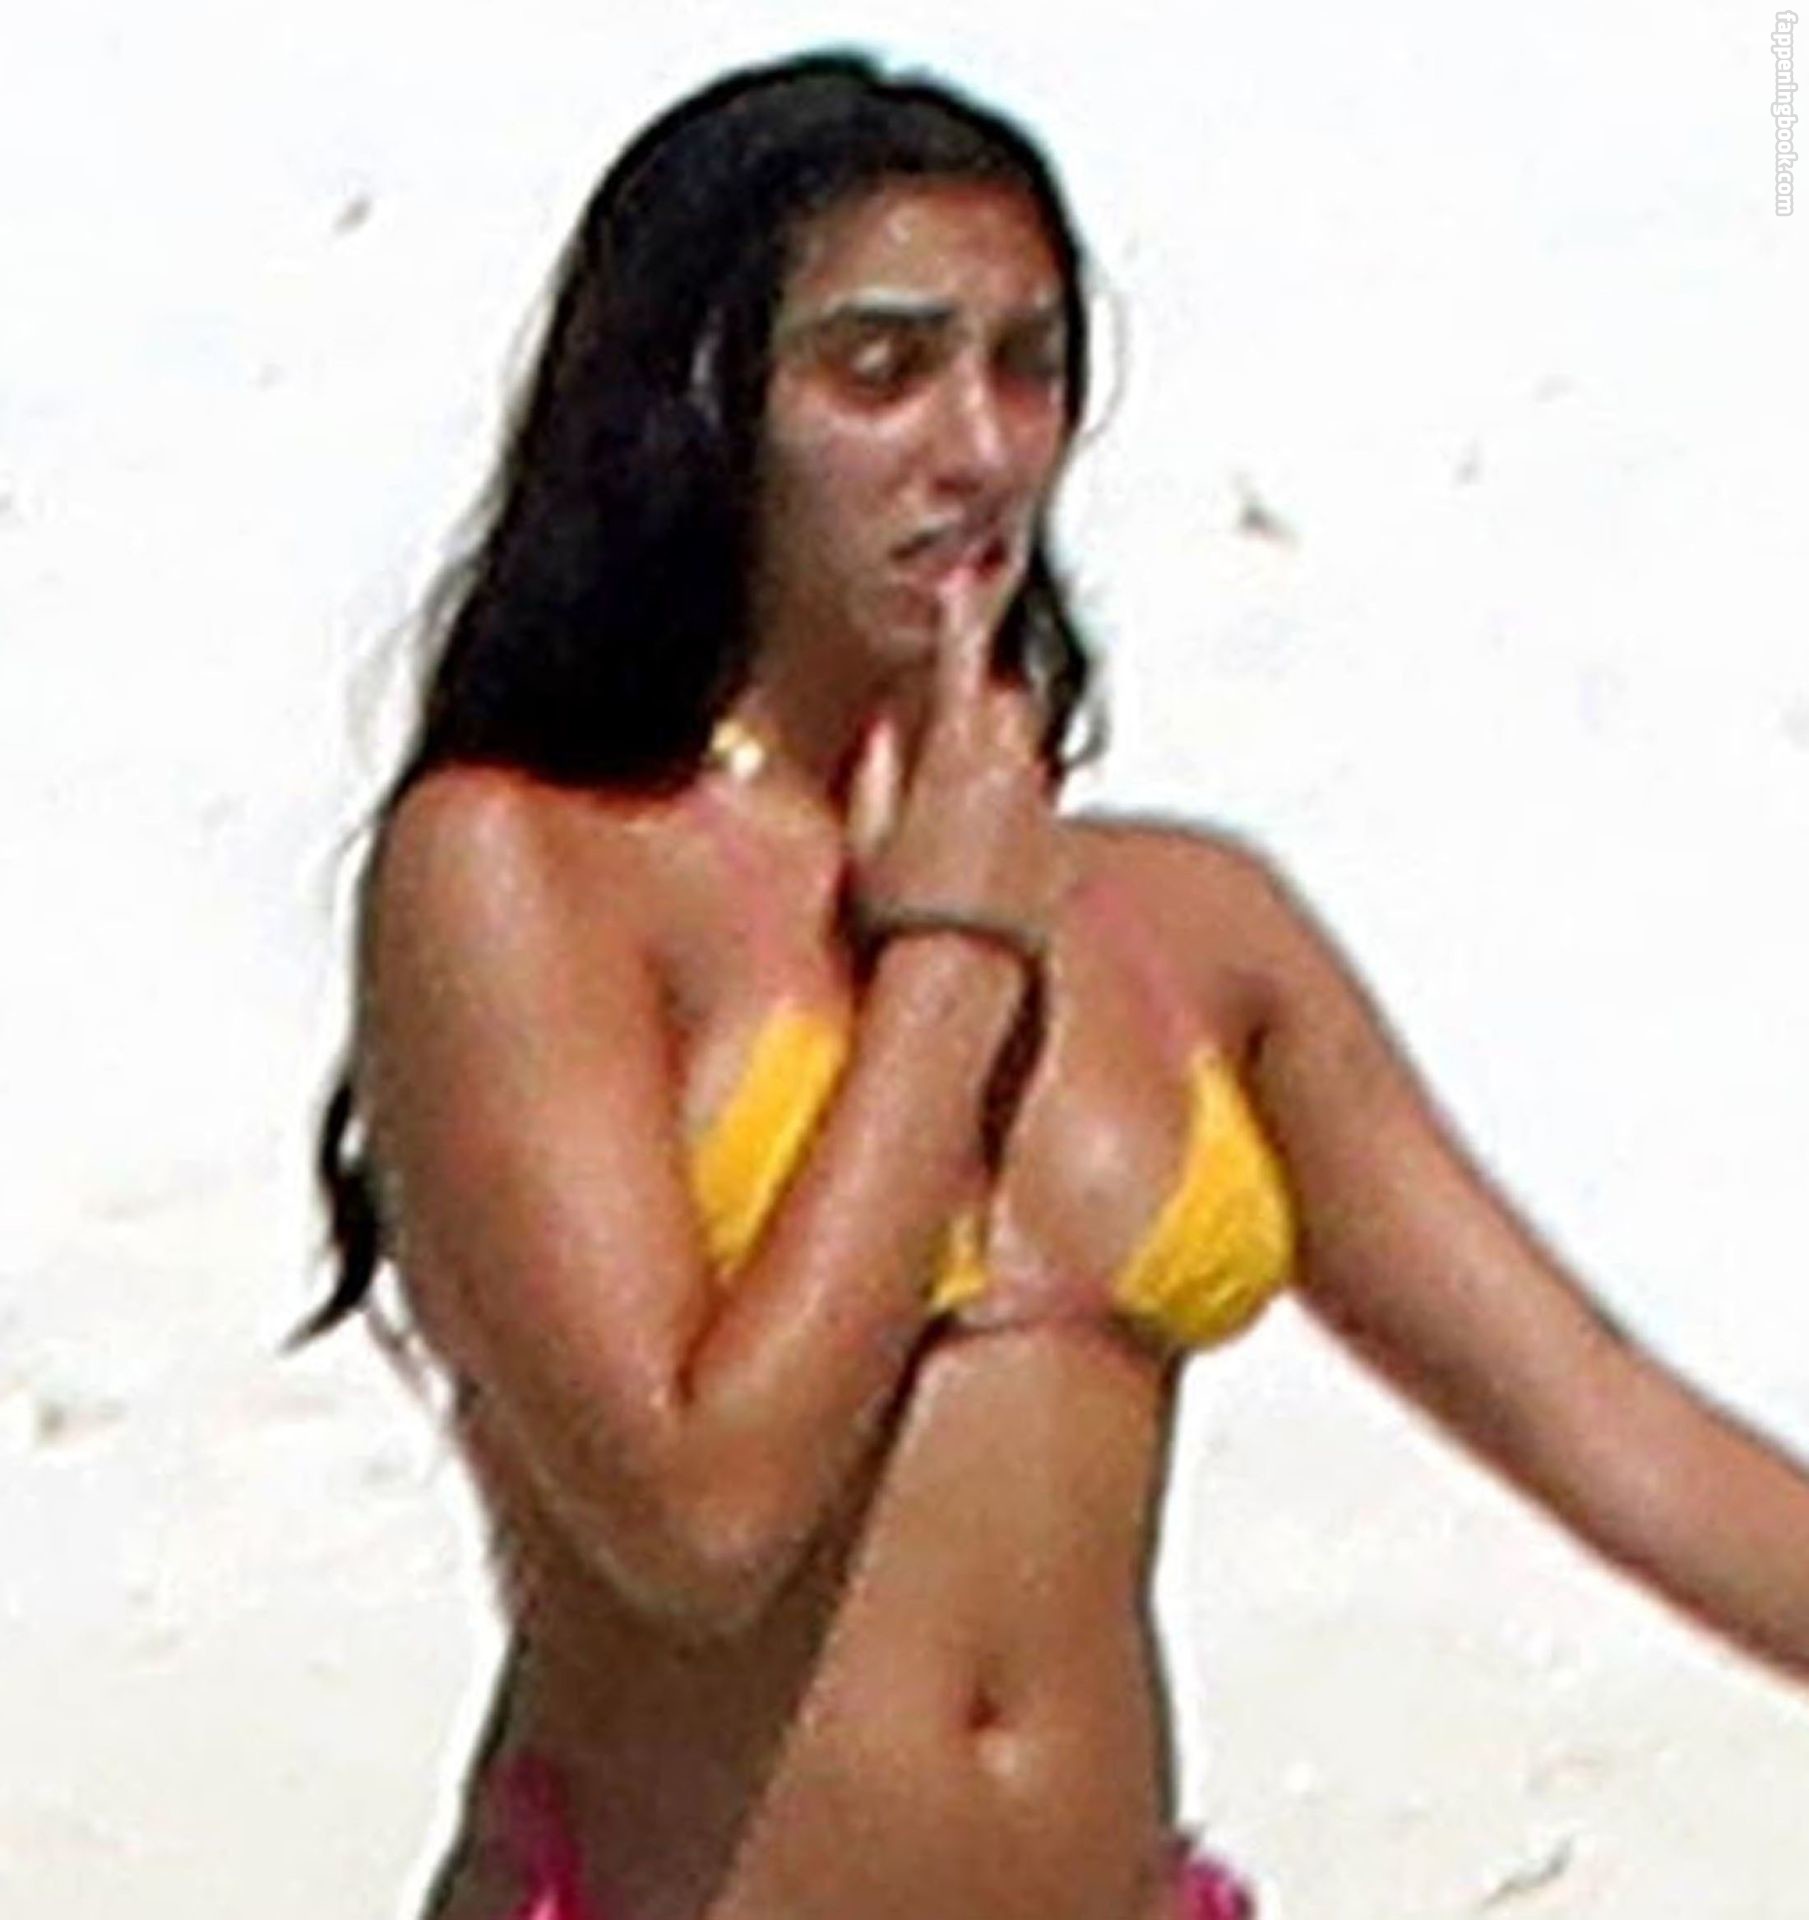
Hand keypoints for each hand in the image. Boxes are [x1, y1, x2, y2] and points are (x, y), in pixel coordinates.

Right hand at [842, 570, 1061, 936]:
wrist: (959, 992)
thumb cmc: (898, 925)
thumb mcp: (864, 846)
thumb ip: (875, 778)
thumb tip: (884, 733)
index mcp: (950, 764)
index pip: (957, 672)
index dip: (961, 624)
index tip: (966, 584)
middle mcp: (1006, 780)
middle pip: (1004, 710)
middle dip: (979, 709)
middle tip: (948, 740)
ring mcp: (1039, 815)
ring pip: (1026, 758)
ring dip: (995, 767)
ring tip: (957, 826)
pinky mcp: (1062, 851)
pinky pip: (1037, 811)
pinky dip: (1010, 818)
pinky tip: (982, 867)